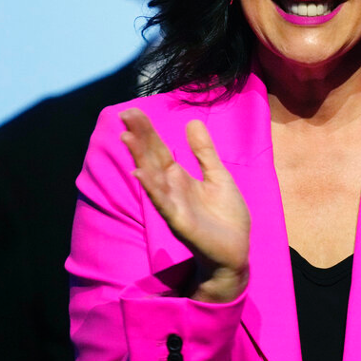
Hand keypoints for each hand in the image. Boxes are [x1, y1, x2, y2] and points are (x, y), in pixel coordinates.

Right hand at [119, 108, 250, 302]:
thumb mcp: (217, 176)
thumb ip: (204, 152)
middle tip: (125, 115)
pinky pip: (163, 202)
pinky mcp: (179, 221)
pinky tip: (140, 174)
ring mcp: (173, 205)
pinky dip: (152, 188)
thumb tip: (192, 122)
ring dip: (139, 158)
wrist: (236, 250)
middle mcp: (170, 189)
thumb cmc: (225, 216)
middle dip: (138, 138)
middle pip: (150, 159)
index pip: (158, 150)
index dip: (146, 131)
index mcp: (179, 177)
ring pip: (152, 178)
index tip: (132, 111)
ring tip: (127, 137)